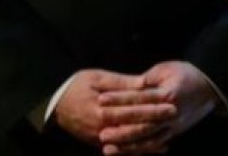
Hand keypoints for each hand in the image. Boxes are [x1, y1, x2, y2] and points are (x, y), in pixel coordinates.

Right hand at [52, 69, 174, 149]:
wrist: (52, 105)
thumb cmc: (75, 87)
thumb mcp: (96, 78)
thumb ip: (121, 83)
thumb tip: (144, 83)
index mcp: (102, 110)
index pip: (133, 109)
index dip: (153, 107)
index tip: (171, 102)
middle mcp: (101, 128)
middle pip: (134, 127)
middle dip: (156, 122)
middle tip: (176, 115)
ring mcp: (99, 138)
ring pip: (129, 144)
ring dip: (149, 141)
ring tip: (169, 136)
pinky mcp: (97, 143)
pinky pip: (121, 150)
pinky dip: (138, 150)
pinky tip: (154, 148)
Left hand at [97, 61, 218, 154]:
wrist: (211, 87)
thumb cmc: (187, 74)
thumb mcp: (167, 68)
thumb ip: (147, 78)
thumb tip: (129, 86)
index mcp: (168, 94)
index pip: (139, 97)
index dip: (119, 98)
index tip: (101, 99)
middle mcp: (171, 112)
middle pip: (142, 122)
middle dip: (120, 127)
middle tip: (100, 130)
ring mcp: (174, 125)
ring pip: (148, 139)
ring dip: (127, 145)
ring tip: (107, 147)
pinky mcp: (174, 133)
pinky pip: (155, 145)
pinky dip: (140, 150)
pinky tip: (125, 153)